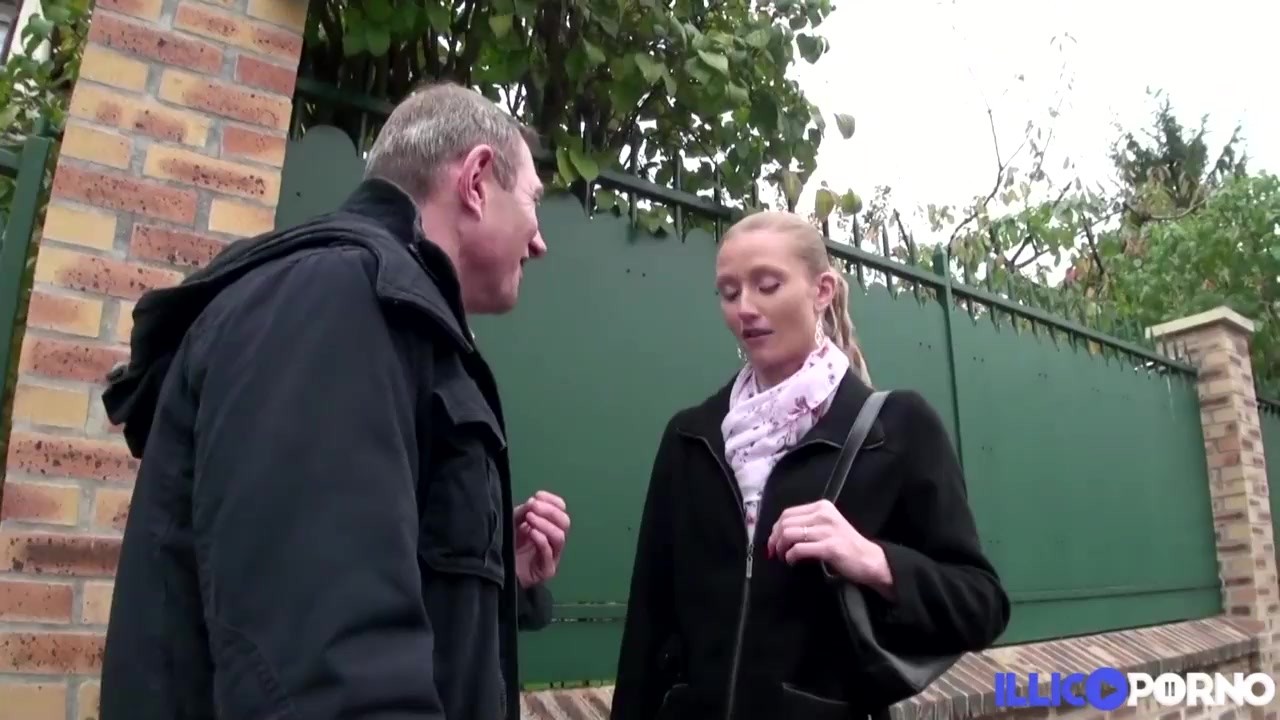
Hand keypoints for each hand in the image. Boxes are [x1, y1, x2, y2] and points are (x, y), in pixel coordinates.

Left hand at [514, 491, 569, 587]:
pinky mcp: (546, 570)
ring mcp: (552, 556)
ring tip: (530, 519)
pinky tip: (531, 533)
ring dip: (545, 524)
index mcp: (549, 527)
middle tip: (534, 507)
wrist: (497, 572)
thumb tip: (533, 501)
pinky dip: (542, 539)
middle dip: (550, 511)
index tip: (538, 495)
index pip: (561, 510)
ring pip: (560, 537)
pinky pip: (549, 553)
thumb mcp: (513, 523)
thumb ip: (523, 512)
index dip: (553, 501)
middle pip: (564, 522)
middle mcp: (554, 540)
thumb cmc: (508, 546)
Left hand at [766, 500, 893, 594]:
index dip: (775, 528)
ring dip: (781, 548)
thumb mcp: (827, 525)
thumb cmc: (845, 544)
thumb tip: (778, 532)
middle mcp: (824, 514)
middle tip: (774, 552)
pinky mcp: (829, 547)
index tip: (772, 541)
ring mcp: (827, 530)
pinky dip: (790, 557)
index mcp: (822, 506)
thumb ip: (807, 523)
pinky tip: (792, 562)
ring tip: (783, 557)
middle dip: (774, 539)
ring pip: (789, 534)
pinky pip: (798, 549)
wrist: (869, 559)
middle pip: (785, 523)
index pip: (788, 513)